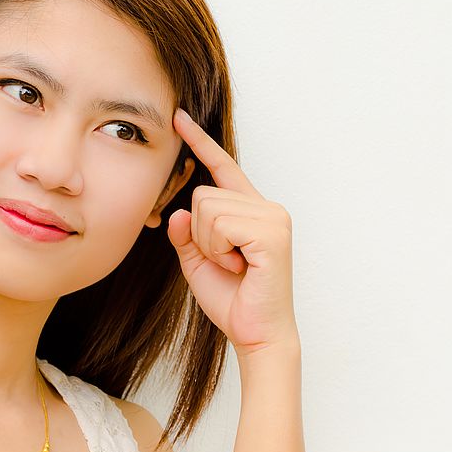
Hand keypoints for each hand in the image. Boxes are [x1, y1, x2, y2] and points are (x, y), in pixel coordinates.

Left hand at [167, 108, 297, 355]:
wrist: (255, 334)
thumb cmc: (232, 300)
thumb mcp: (197, 262)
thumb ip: (186, 234)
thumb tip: (179, 212)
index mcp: (249, 210)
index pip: (221, 168)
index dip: (200, 142)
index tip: (179, 117)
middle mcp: (265, 206)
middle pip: (203, 194)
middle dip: (199, 234)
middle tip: (225, 261)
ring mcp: (272, 216)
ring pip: (207, 208)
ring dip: (209, 244)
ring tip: (234, 265)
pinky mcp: (272, 232)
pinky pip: (220, 224)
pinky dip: (218, 249)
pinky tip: (239, 266)